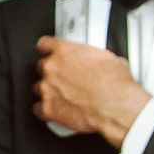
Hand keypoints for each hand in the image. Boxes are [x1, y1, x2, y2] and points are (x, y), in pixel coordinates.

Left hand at [33, 38, 151, 146]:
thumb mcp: (107, 58)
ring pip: (38, 87)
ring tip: (65, 96)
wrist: (116, 106)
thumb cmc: (114, 83)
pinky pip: (38, 109)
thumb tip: (96, 61)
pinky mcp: (47, 109)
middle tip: (66, 79)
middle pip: (41, 67)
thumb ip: (91, 57)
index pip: (45, 44)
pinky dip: (46, 110)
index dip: (48, 49)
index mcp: (64, 51)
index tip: (49, 53)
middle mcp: (51, 68)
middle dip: (52, 73)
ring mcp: (46, 89)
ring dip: (49, 91)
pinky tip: (57, 110)